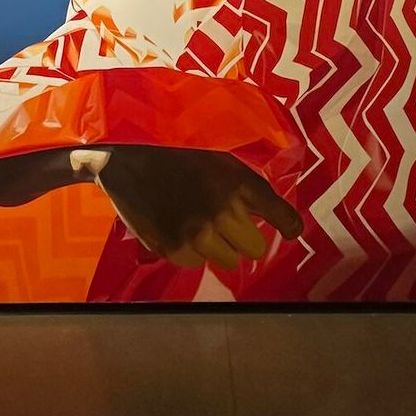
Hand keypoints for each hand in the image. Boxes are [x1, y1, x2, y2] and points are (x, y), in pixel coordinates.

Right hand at [94, 146, 303, 271]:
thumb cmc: (177, 152)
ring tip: (198, 225)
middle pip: (255, 248)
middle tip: (227, 225)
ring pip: (228, 260)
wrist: (126, 155)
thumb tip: (269, 216)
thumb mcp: (219, 157)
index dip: (288, 226)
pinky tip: (178, 230)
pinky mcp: (173, 247)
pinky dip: (191, 252)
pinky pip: (197, 263)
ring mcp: (197, 232)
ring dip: (218, 247)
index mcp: (238, 182)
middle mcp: (223, 210)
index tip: (290, 232)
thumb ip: (244, 186)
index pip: (280, 215)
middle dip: (244, 238)